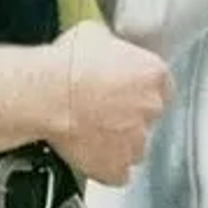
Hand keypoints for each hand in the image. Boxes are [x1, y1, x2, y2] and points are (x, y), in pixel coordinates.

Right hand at [48, 22, 175, 187]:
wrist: (45, 95)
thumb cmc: (66, 64)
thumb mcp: (94, 34)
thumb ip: (113, 47)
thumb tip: (107, 48)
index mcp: (153, 75)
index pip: (161, 86)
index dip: (141, 89)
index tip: (127, 90)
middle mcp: (152, 108)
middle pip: (150, 116)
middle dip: (131, 114)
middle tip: (104, 109)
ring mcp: (136, 141)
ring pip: (136, 147)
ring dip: (121, 142)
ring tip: (94, 133)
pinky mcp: (117, 167)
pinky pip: (119, 173)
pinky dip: (107, 168)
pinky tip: (92, 156)